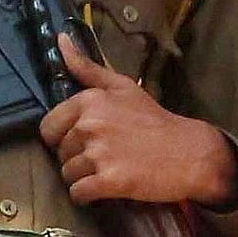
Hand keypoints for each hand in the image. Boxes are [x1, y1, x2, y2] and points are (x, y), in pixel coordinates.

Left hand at [41, 36, 237, 206]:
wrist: (188, 153)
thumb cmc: (154, 120)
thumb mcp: (122, 87)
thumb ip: (87, 68)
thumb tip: (60, 40)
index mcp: (89, 102)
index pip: (48, 128)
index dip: (63, 138)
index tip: (83, 141)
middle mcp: (90, 126)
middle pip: (60, 154)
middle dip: (77, 158)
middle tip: (104, 157)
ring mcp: (99, 154)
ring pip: (68, 175)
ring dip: (83, 178)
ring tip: (107, 171)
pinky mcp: (109, 181)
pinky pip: (78, 194)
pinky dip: (87, 196)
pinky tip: (105, 189)